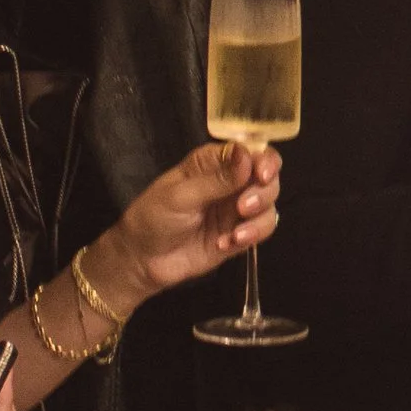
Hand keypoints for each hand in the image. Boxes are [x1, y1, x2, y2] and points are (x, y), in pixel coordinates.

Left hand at [101, 140, 281, 312]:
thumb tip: (248, 156)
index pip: (250, 151)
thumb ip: (217, 179)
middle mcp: (230, 182)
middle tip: (243, 207)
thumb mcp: (180, 195)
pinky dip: (252, 236)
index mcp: (213, 162)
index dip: (263, 160)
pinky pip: (261, 230)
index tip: (262, 174)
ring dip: (260, 216)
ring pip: (269, 204)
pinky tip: (227, 243)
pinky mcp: (239, 234)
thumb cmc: (153, 217)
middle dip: (263, 191)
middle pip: (268, 176)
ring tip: (236, 233)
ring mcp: (236, 209)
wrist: (142, 260)